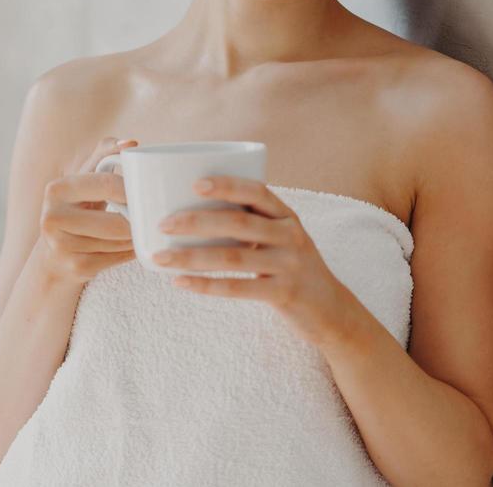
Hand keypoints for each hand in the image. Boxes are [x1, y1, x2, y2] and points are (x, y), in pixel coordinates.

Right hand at [38, 136, 140, 282]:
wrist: (54, 254)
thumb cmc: (78, 208)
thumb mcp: (85, 179)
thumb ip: (105, 155)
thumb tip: (131, 144)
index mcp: (57, 189)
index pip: (108, 184)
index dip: (132, 190)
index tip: (145, 193)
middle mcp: (52, 218)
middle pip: (116, 222)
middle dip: (136, 221)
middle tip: (146, 216)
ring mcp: (62, 246)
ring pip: (119, 242)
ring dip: (134, 238)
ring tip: (135, 230)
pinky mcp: (75, 268)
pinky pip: (116, 259)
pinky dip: (128, 253)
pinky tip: (128, 246)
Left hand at [152, 175, 357, 347]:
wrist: (332, 309)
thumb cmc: (290, 265)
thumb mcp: (281, 236)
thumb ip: (250, 221)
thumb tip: (188, 208)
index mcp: (286, 215)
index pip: (257, 191)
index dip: (227, 185)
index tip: (194, 183)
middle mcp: (291, 235)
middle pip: (238, 223)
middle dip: (196, 221)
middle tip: (163, 224)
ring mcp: (290, 265)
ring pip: (233, 258)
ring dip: (191, 257)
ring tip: (159, 257)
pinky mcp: (284, 294)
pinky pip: (239, 289)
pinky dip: (206, 285)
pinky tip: (180, 282)